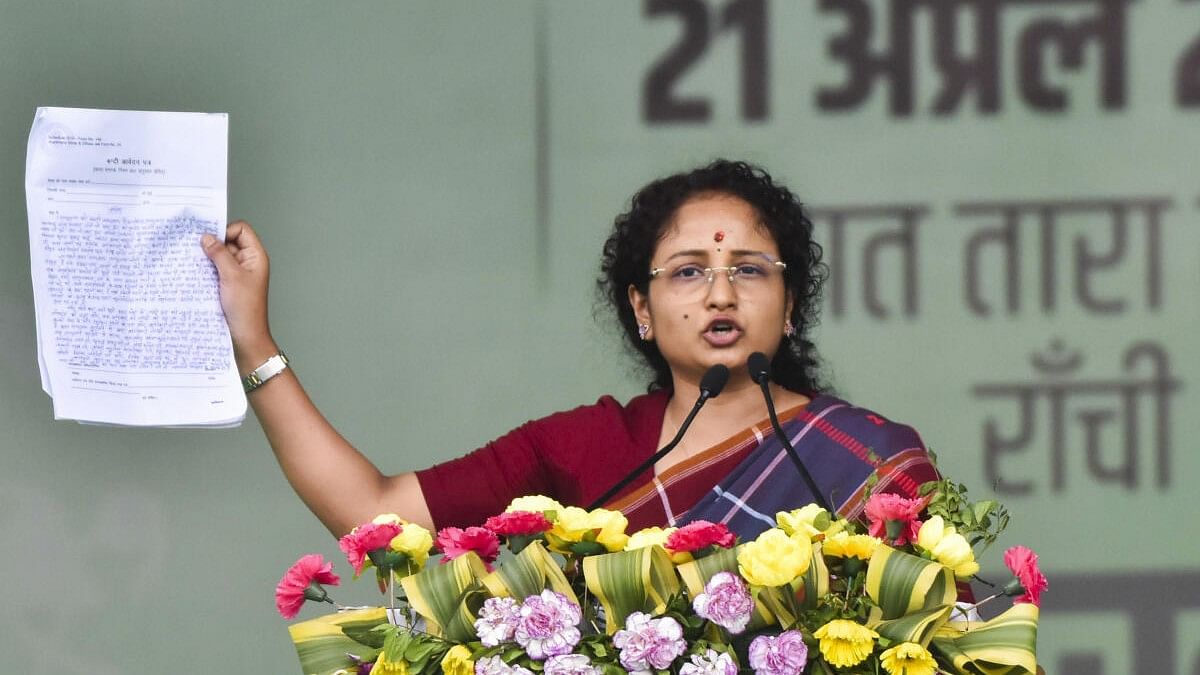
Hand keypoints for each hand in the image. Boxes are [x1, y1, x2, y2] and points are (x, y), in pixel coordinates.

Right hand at [201, 220, 273, 360]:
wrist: (245, 336)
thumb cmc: (245, 309)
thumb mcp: (231, 276)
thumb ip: (219, 254)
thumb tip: (207, 237)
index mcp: (256, 256)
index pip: (241, 230)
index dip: (225, 231)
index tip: (210, 241)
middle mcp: (247, 262)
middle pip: (228, 241)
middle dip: (212, 244)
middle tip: (195, 250)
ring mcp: (237, 273)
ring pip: (219, 256)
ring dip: (207, 259)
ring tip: (194, 264)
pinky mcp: (227, 284)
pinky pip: (215, 270)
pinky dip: (206, 270)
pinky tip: (195, 274)